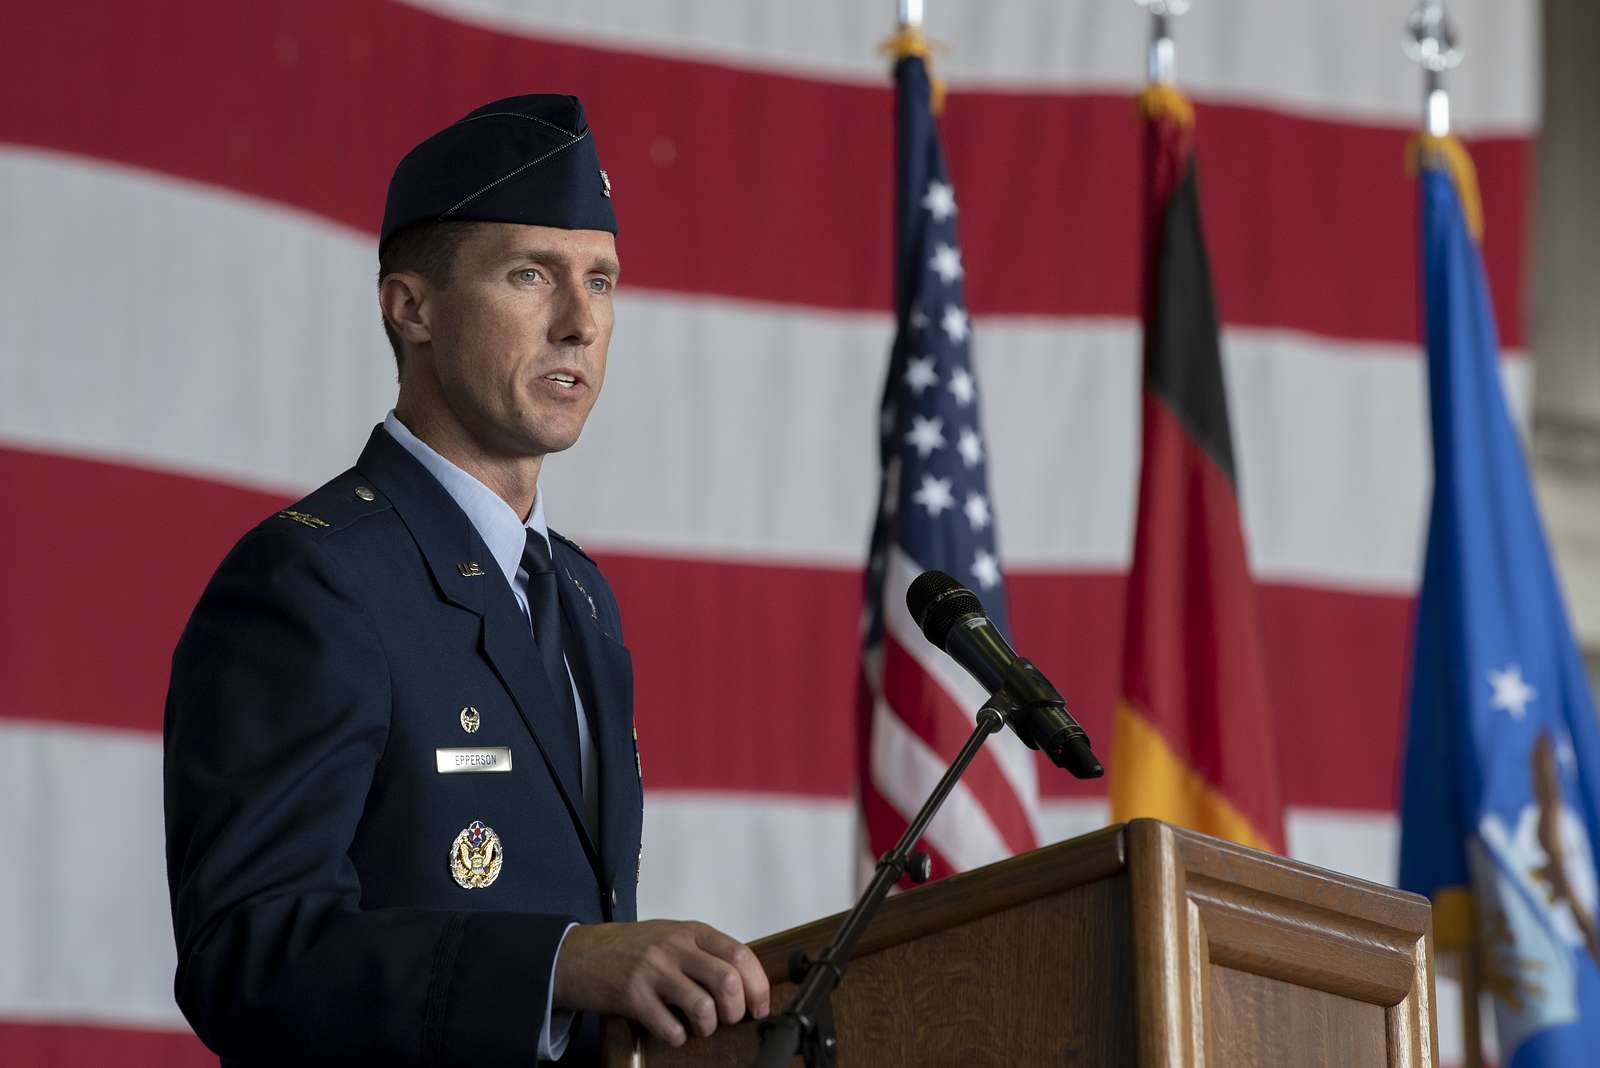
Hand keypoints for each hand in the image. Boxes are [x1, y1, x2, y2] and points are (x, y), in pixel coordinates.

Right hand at [553, 920, 771, 1045]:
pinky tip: (671, 1029)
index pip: (739, 954)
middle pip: (727, 981)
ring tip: (698, 1026)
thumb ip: (703, 951)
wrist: (578, 954)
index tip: (759, 1005)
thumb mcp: (670, 935)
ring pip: (703, 1007)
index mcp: (689, 931)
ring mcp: (653, 971)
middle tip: (728, 1019)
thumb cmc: (627, 947)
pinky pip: (671, 1028)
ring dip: (707, 1027)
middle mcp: (674, 947)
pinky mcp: (632, 997)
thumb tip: (743, 981)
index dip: (757, 985)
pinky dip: (678, 1037)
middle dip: (736, 1009)